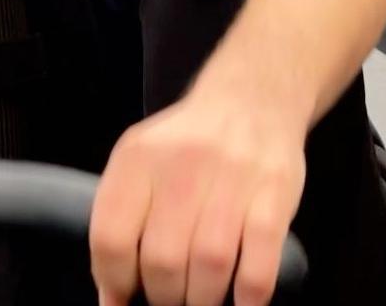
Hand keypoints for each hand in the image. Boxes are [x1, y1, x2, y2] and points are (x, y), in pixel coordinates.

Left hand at [89, 83, 308, 305]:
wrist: (251, 99)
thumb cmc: (186, 144)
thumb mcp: (140, 162)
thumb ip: (120, 221)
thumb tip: (112, 297)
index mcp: (138, 158)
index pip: (112, 237)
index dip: (113, 281)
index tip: (123, 298)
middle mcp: (182, 165)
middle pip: (162, 259)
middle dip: (162, 298)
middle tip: (168, 300)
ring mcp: (233, 178)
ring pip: (209, 265)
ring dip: (202, 301)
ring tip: (199, 301)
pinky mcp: (274, 194)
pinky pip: (259, 264)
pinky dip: (247, 299)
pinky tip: (239, 303)